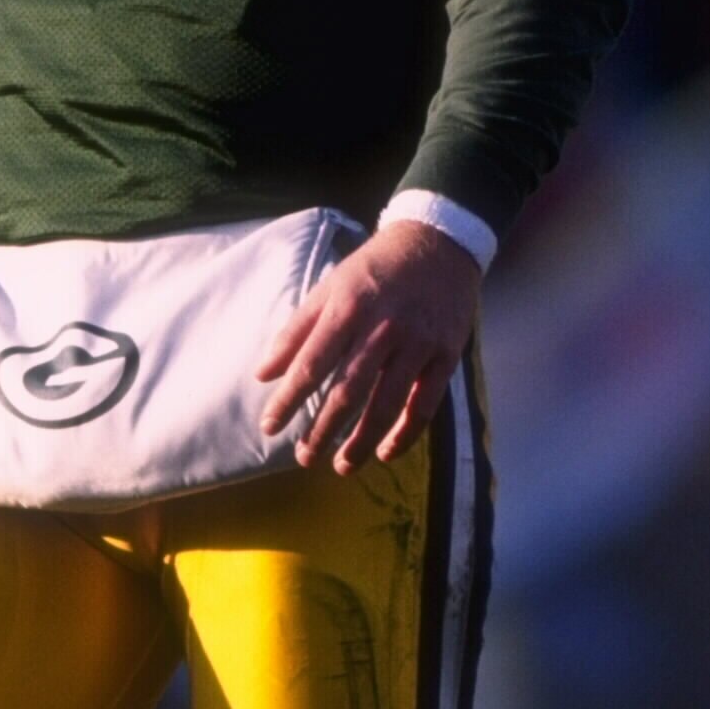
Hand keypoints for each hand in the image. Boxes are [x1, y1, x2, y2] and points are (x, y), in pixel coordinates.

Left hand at [258, 220, 481, 473]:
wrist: (438, 243)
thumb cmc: (374, 268)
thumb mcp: (329, 287)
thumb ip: (296, 331)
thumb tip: (263, 374)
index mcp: (348, 308)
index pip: (311, 364)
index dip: (288, 400)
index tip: (270, 426)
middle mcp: (383, 328)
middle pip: (348, 391)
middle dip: (323, 430)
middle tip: (305, 457)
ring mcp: (418, 343)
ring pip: (387, 405)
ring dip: (361, 441)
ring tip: (341, 465)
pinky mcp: (445, 355)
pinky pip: (425, 405)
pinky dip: (405, 434)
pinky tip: (385, 453)